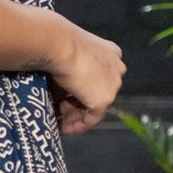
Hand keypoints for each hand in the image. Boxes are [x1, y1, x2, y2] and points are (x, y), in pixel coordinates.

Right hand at [47, 20, 124, 134]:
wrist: (59, 44)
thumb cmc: (57, 43)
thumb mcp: (66, 53)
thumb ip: (69, 68)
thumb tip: (57, 87)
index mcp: (110, 53)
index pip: (97, 77)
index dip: (79, 88)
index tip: (63, 98)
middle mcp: (117, 68)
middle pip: (95, 92)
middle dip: (76, 104)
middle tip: (57, 113)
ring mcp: (113, 85)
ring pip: (93, 106)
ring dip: (73, 116)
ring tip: (56, 123)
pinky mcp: (104, 99)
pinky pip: (91, 119)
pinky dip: (75, 125)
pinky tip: (61, 128)